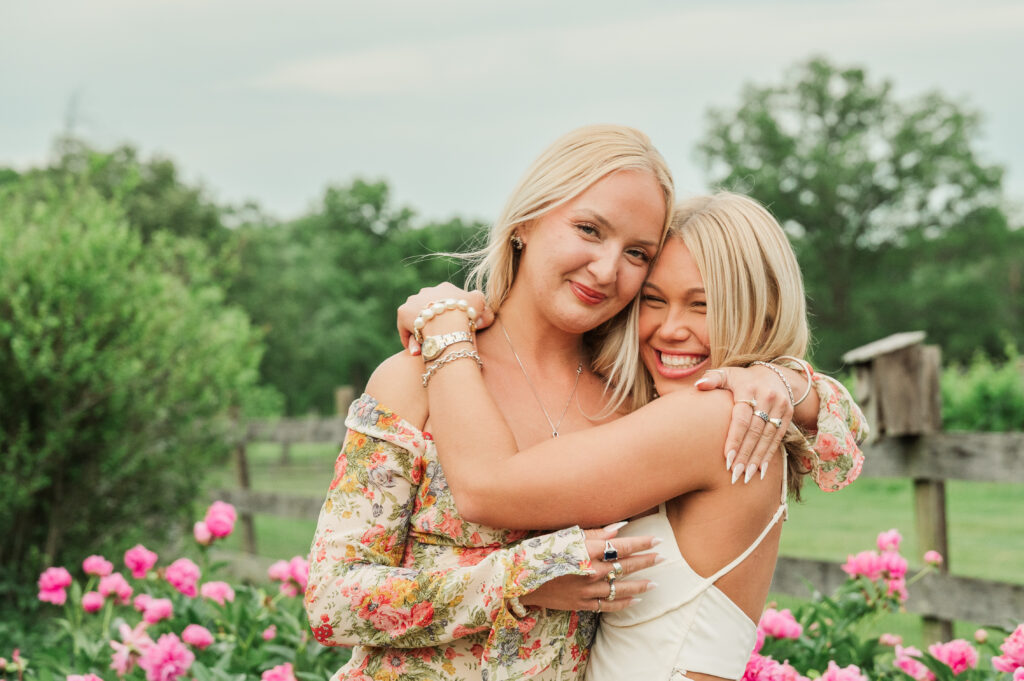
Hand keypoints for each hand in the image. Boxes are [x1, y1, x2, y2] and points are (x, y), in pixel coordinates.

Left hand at [396, 283, 493, 354]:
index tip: (453, 329)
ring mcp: (413, 300)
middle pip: (430, 310)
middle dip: (434, 323)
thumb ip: (484, 307)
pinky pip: (406, 329)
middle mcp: (427, 291)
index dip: (449, 317)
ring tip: (429, 348)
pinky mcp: (403, 312)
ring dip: (423, 333)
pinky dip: (412, 340)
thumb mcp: (481, 306)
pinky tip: (419, 351)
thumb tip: (484, 315)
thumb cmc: (467, 314)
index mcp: (445, 288)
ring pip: (418, 320)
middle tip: (440, 339)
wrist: (449, 322)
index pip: (445, 302)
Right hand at [519, 526, 659, 612]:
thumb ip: (593, 532)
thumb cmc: (537, 551)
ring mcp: (587, 590)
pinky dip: (623, 603)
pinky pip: (608, 605)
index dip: (641, 543)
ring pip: (621, 588)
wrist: (517, 580)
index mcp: (587, 550)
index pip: (622, 546)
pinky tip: (634, 600)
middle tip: (661, 558)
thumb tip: (619, 527)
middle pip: (626, 566)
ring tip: (654, 582)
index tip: (656, 540)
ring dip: (640, 584)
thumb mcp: (563, 535)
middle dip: (646, 561)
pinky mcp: (581, 604)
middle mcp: (591, 571)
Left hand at [695, 366, 793, 483]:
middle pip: (755, 430)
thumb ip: (712, 379)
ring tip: (745, 476)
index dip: (735, 438)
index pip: (742, 418)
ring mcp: (780, 406)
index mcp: (748, 388)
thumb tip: (698, 386)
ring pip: (768, 436)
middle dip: (745, 453)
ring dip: (757, 458)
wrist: (773, 374)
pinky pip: (778, 438)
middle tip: (734, 473)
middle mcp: (767, 396)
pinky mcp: (788, 414)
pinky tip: (761, 471)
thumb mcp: (726, 374)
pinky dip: (769, 455)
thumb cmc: (741, 379)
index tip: (726, 457)